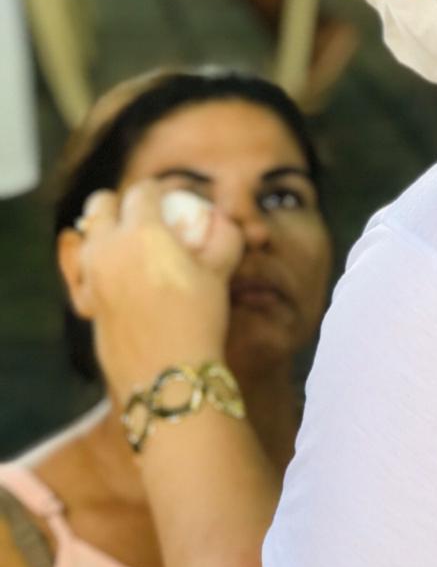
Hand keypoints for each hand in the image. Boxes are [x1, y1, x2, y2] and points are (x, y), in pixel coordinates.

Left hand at [79, 181, 243, 400]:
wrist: (168, 376)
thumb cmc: (198, 321)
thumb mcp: (220, 273)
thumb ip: (224, 236)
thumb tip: (221, 220)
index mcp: (142, 231)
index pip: (143, 190)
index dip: (160, 190)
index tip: (173, 199)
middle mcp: (108, 247)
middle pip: (102, 205)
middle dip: (121, 202)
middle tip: (145, 217)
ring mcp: (91, 276)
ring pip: (87, 236)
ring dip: (105, 232)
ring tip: (130, 246)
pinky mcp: (85, 303)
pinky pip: (82, 272)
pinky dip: (96, 266)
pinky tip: (116, 278)